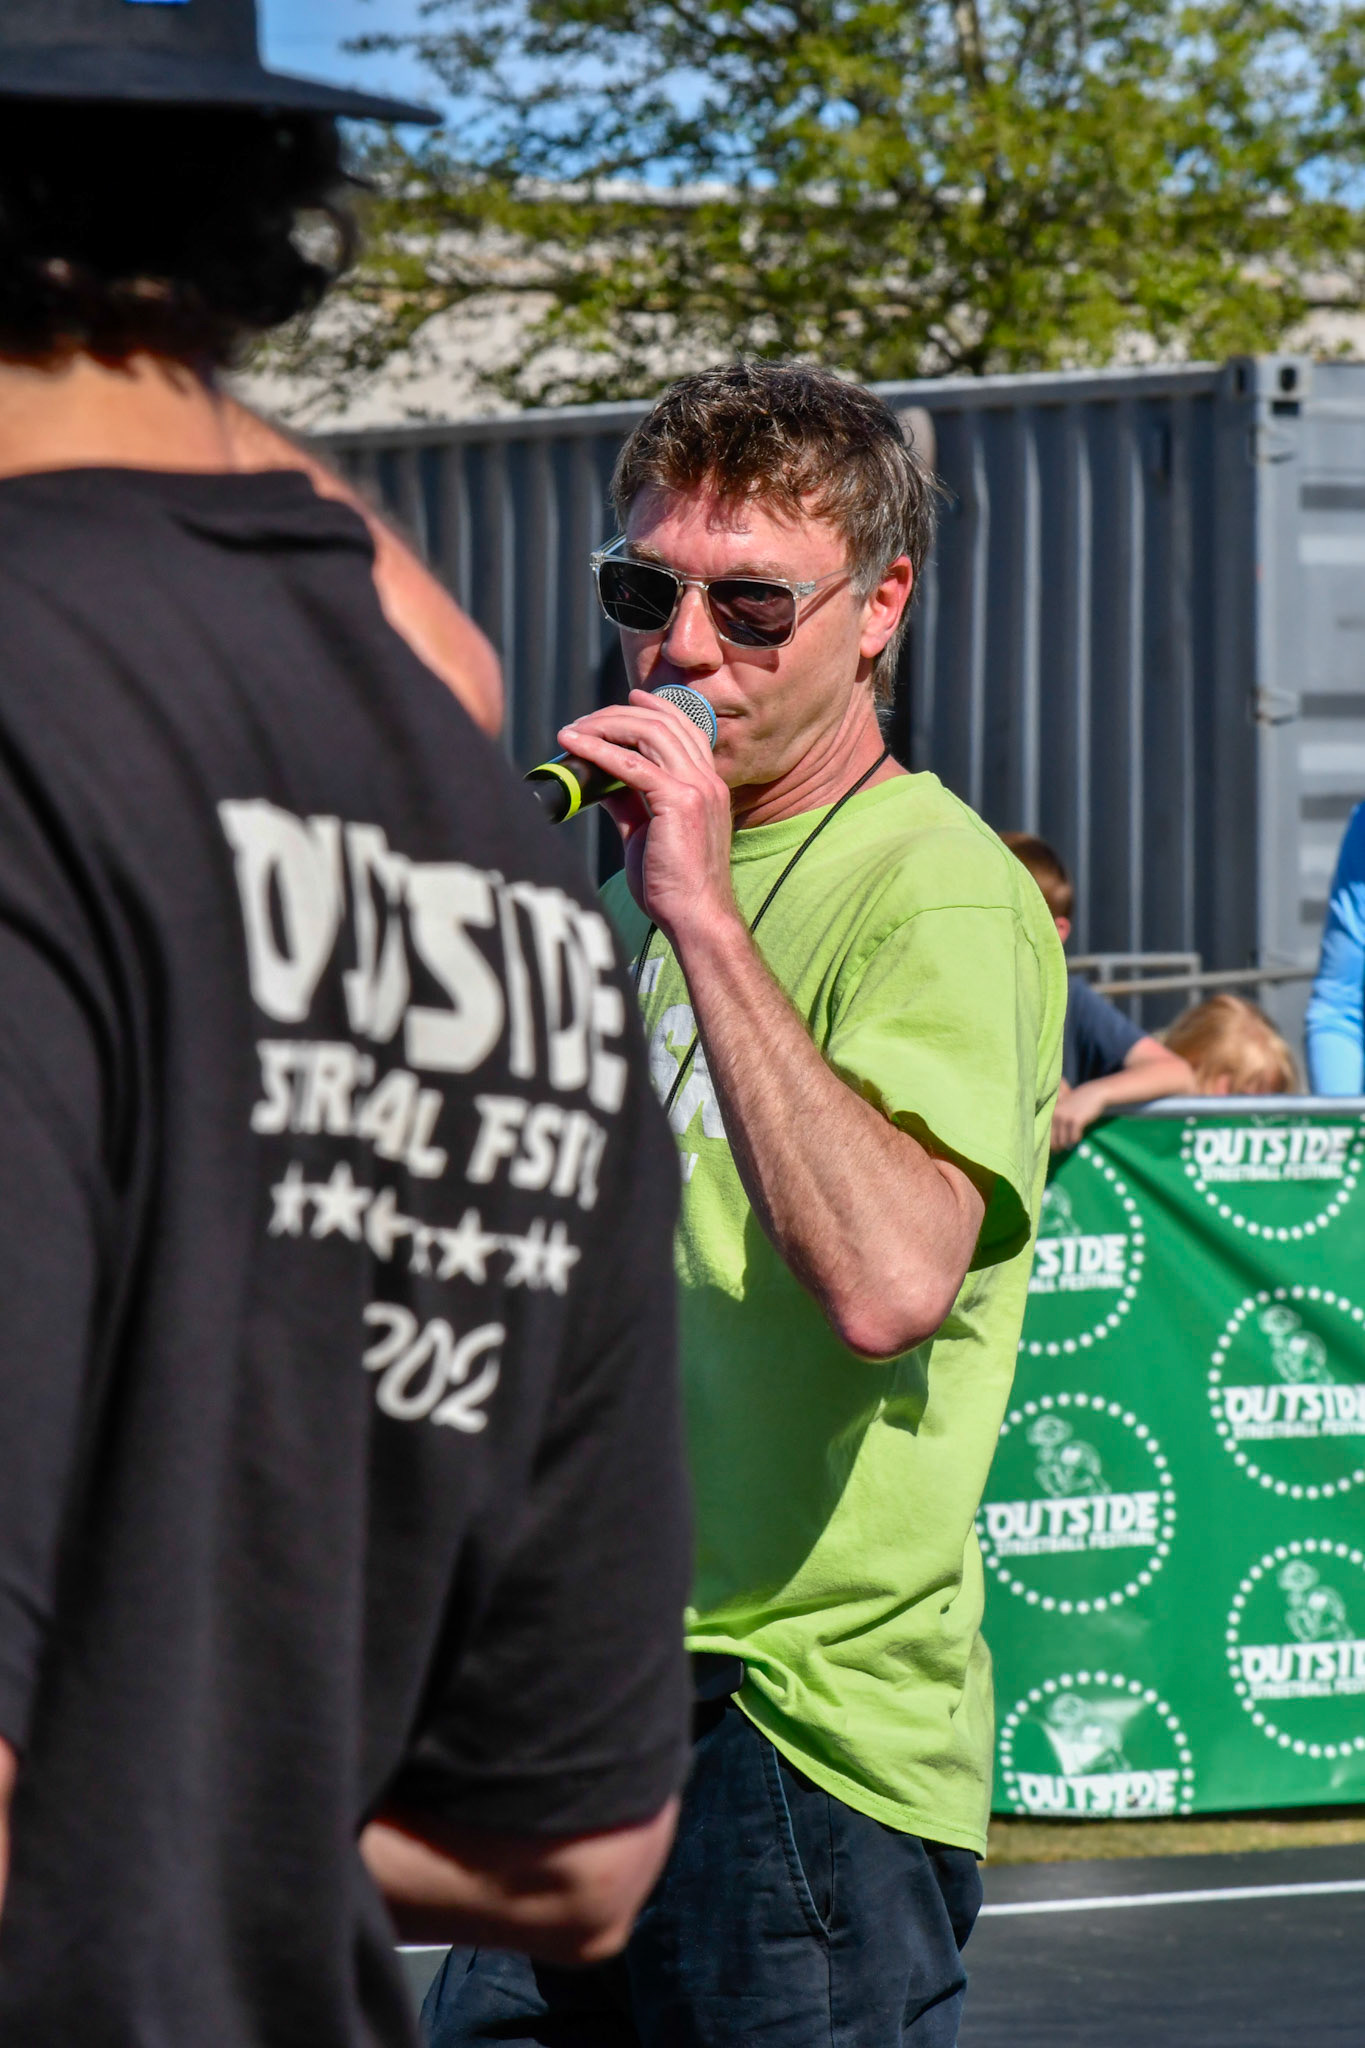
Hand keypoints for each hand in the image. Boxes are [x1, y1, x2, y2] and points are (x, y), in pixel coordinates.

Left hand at [558, 691, 735, 944]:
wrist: (695, 917)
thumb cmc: (672, 885)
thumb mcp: (646, 833)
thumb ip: (628, 801)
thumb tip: (599, 779)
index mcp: (708, 785)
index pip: (685, 729)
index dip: (656, 708)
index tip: (628, 699)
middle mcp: (708, 780)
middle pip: (664, 723)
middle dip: (619, 714)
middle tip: (584, 721)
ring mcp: (698, 789)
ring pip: (649, 733)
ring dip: (606, 726)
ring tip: (574, 731)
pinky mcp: (679, 803)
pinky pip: (632, 764)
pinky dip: (599, 751)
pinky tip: (575, 747)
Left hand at [1050, 1077, 1107, 1151]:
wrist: (1095, 1093)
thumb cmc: (1079, 1104)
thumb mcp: (1064, 1110)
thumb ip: (1056, 1122)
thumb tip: (1052, 1143)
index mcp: (1050, 1112)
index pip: (1045, 1133)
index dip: (1048, 1145)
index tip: (1052, 1150)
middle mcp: (1055, 1114)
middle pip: (1053, 1140)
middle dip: (1057, 1148)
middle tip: (1061, 1151)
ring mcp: (1065, 1117)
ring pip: (1063, 1141)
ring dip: (1068, 1145)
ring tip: (1071, 1142)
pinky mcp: (1076, 1120)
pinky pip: (1074, 1138)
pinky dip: (1077, 1140)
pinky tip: (1080, 1135)